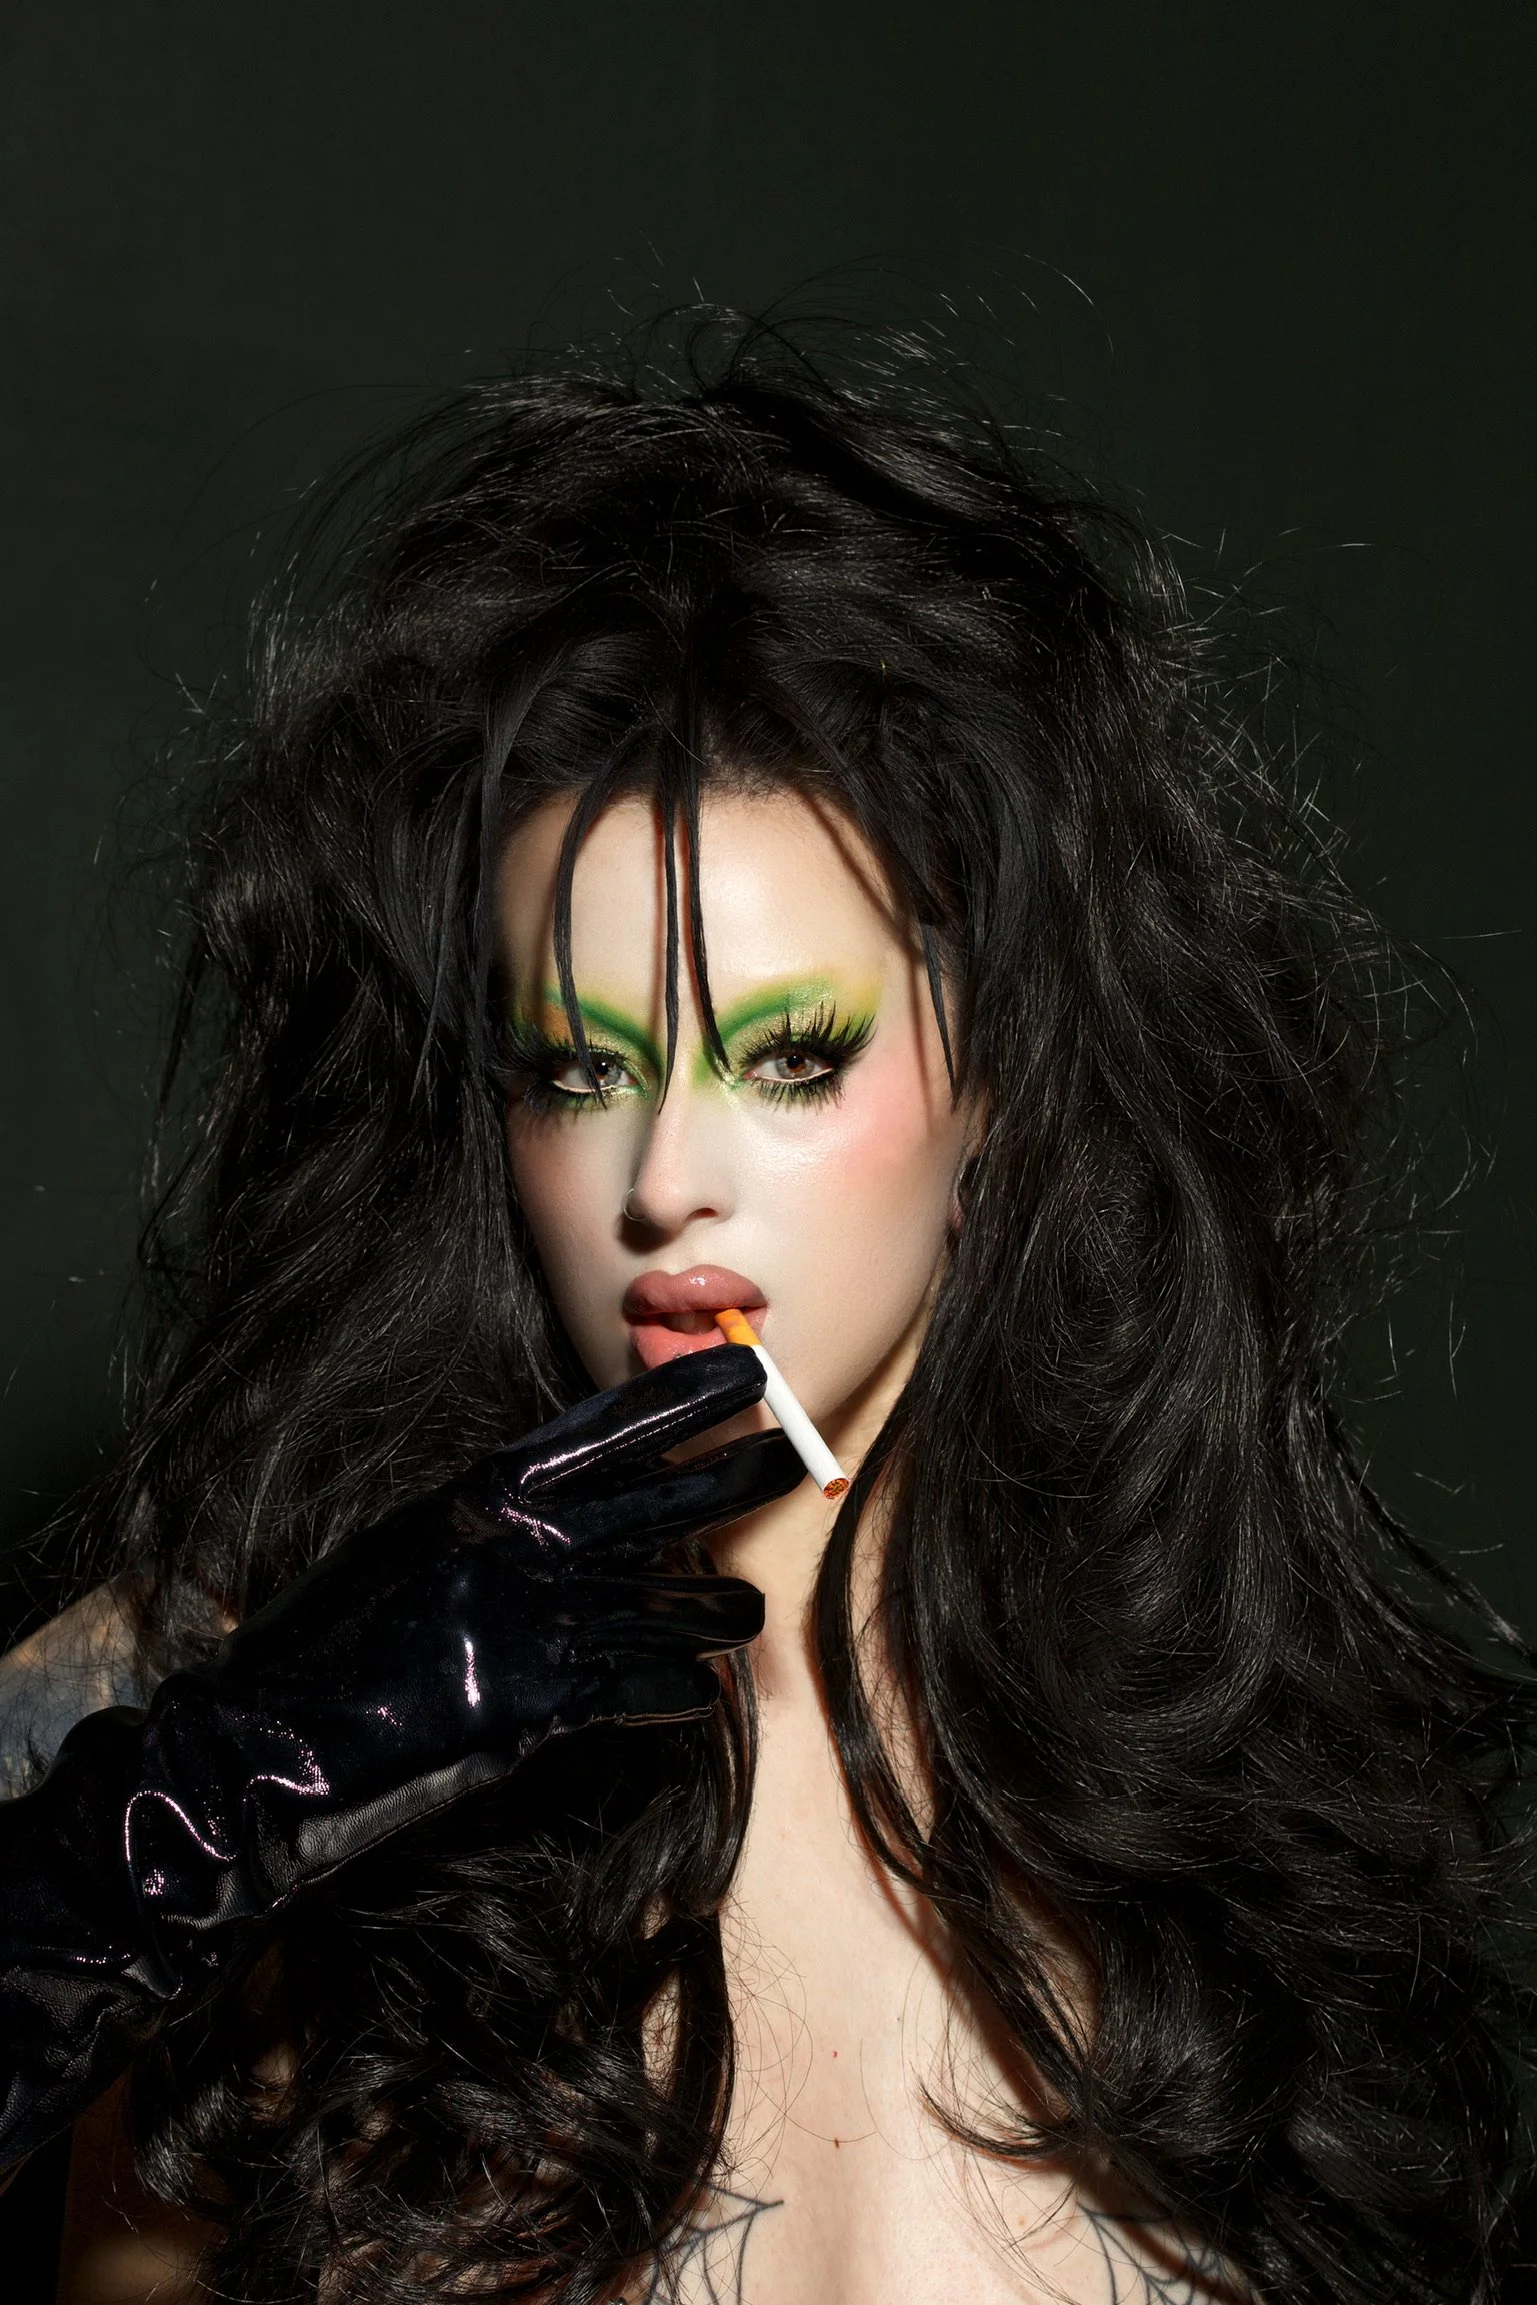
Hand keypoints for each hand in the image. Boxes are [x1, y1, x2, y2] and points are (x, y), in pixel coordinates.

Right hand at [0, 1344, 798, 2166]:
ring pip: (673, 1603)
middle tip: (800, 1457)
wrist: (275, 1736)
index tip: (752, 1375)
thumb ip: (490, 1521)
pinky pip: (646, 1691)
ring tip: (740, 1612)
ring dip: (716, 1608)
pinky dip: (675, 1693)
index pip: (609, 1430)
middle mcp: (523, 1543)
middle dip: (740, 1473)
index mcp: (485, 1490)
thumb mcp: (411, 1543)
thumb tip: (557, 1502)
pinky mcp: (542, 1706)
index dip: (686, 1401)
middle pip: (663, 1498)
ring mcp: (538, 1623)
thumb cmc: (331, 1635)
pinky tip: (692, 1694)